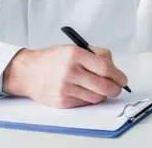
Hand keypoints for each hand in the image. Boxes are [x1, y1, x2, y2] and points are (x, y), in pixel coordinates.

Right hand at [3, 45, 127, 107]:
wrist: (28, 72)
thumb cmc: (51, 59)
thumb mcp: (71, 48)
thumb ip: (93, 54)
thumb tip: (113, 66)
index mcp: (74, 54)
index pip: (104, 67)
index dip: (118, 74)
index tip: (123, 78)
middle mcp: (70, 70)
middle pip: (104, 85)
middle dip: (115, 88)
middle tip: (118, 87)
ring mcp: (66, 87)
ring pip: (96, 96)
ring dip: (103, 94)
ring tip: (101, 88)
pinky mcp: (63, 101)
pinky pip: (85, 102)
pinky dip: (90, 98)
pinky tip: (86, 91)